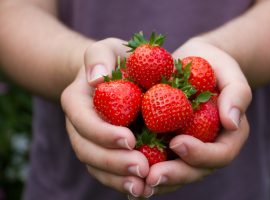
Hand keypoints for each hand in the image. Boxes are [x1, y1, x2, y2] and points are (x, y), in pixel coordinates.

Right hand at [61, 38, 149, 196]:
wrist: (117, 76)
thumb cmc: (114, 61)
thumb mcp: (107, 49)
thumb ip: (97, 56)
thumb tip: (94, 78)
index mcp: (77, 103)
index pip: (83, 121)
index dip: (102, 133)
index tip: (129, 140)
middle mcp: (80, 128)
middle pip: (88, 151)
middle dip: (114, 163)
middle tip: (142, 169)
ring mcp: (93, 143)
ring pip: (99, 168)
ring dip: (120, 180)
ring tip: (144, 188)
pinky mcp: (108, 153)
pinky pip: (113, 173)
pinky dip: (126, 183)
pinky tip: (147, 189)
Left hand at [142, 38, 251, 196]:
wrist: (191, 63)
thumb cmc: (213, 65)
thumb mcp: (228, 72)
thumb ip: (237, 94)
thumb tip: (232, 122)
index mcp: (228, 136)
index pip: (220, 155)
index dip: (200, 155)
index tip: (178, 143)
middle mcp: (208, 149)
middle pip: (195, 171)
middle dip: (174, 175)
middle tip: (151, 176)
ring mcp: (187, 150)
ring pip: (174, 173)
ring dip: (155, 180)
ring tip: (135, 182)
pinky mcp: (167, 144)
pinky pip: (157, 161)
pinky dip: (143, 166)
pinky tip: (124, 166)